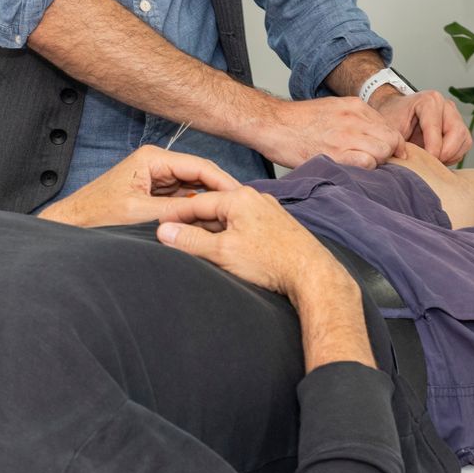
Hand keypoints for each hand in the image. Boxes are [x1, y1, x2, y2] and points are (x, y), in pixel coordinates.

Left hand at [41, 145, 239, 227]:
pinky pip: (182, 200)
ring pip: (192, 190)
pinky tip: (207, 223)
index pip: (200, 165)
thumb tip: (205, 214)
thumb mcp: (142, 213)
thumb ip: (175, 211)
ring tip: (227, 219)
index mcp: (153, 158)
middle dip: (217, 194)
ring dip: (206, 204)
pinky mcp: (154, 193)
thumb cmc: (98, 215)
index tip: (240, 197)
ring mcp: (156, 178)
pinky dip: (193, 211)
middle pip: (199, 176)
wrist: (75, 225)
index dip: (222, 182)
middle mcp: (156, 163)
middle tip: (238, 212)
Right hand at [154, 188, 348, 300]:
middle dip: (194, 224)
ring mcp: (269, 212)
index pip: (198, 202)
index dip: (176, 215)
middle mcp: (255, 198)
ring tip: (198, 247)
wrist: (313, 275)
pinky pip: (245, 226)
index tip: (160, 226)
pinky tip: (227, 251)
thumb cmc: (272, 261)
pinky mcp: (277, 227)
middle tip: (175, 238)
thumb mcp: (223, 252)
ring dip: (213, 231)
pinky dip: (231, 236)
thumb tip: (166, 232)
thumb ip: (191, 240)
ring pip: (231, 218)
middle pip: (214, 209)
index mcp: (240, 197)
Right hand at [258, 96, 403, 170]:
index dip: (391, 143)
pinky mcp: (336, 153)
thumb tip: (371, 136)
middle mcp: (355, 118)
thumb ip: (354, 119)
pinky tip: (352, 169)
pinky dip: (366, 169)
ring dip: (378, 161)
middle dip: (389, 153)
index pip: (389, 127)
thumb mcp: (332, 108)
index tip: (388, 153)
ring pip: (384, 151)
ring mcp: (346, 135)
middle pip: (391, 139)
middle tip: (376, 162)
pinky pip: (368, 163)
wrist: (273, 123)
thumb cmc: (298, 121)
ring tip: (361, 165)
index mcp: (355, 106)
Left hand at [371, 88, 471, 164]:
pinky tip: (438, 157)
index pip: (436, 128)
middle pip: (457, 133)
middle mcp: (446, 105)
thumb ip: (398, 142)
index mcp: (429, 101)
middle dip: (444, 153)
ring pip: (464, 140)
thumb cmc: (393, 118)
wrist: (395, 112)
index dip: (432, 149)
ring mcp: (455, 115)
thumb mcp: (390, 129)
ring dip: (450, 155)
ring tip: (432, 160)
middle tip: (430, 164)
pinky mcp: (460, 127)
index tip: (426, 162)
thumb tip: (405, 159)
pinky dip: (453, 156)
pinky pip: (465, 145)